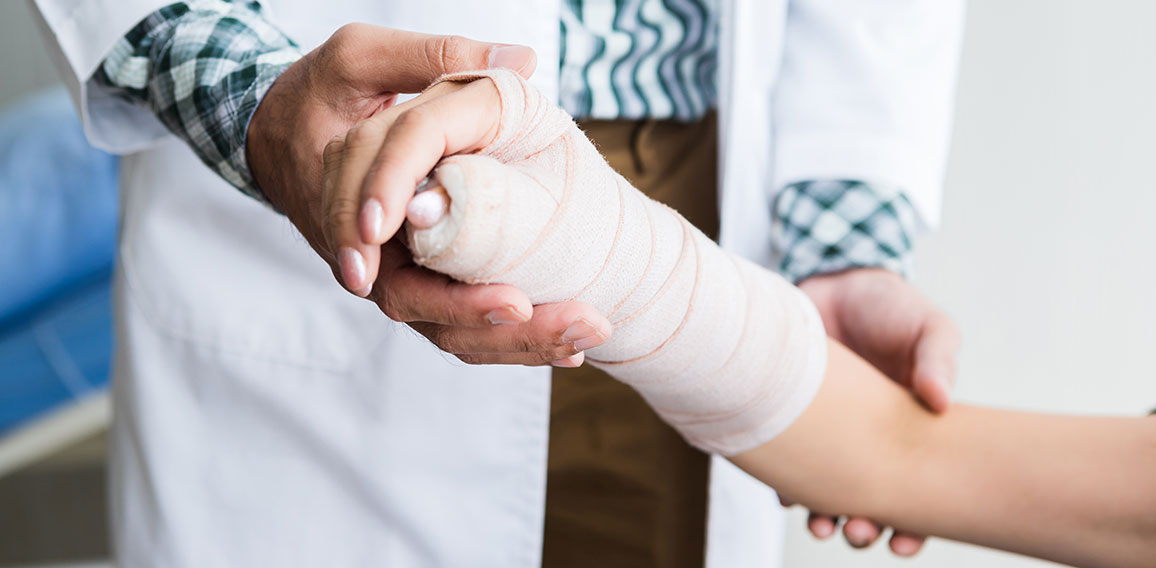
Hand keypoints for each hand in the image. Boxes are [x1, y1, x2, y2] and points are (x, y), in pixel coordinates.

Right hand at [248, 24, 608, 364]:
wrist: (282, 138)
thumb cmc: (322, 94)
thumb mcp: (362, 59)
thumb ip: (435, 58)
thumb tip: (523, 62)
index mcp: (342, 200)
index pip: (375, 245)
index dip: (427, 271)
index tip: (488, 281)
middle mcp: (363, 251)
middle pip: (416, 303)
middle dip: (482, 315)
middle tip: (535, 311)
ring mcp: (388, 272)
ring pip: (442, 325)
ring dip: (511, 341)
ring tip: (581, 336)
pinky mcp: (415, 282)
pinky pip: (458, 324)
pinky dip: (510, 341)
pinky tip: (571, 346)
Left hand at [789, 267, 960, 555]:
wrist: (836, 280)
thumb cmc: (892, 308)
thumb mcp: (929, 328)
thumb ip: (937, 360)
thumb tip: (942, 401)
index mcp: (911, 430)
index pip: (918, 490)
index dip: (914, 524)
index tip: (904, 543)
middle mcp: (870, 439)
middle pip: (869, 499)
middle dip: (865, 526)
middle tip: (860, 533)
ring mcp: (830, 431)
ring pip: (826, 489)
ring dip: (824, 515)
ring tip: (821, 526)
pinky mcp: (793, 416)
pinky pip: (786, 458)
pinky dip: (785, 482)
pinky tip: (786, 495)